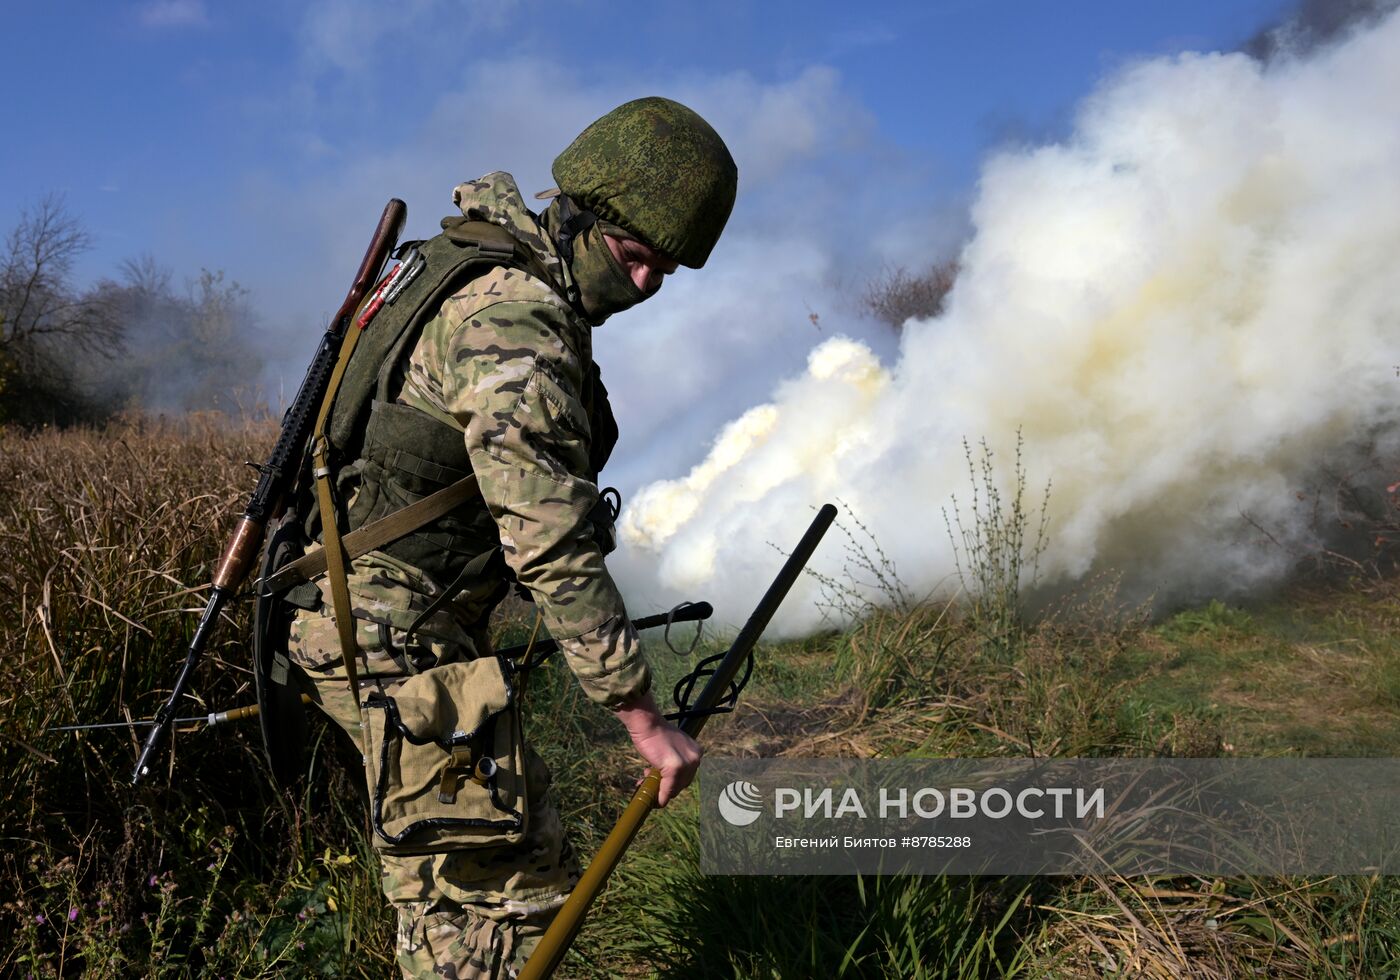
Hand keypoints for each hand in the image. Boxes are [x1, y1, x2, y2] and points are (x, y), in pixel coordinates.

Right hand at [612, 691, 701, 806]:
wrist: (647, 724)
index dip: (673, 780)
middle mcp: (695, 758)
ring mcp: (686, 764)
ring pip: (675, 788)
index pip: (687, 775)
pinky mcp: (675, 769)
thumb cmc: (656, 733)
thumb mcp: (671, 748)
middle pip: (682, 783)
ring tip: (645, 782)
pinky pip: (668, 789)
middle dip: (666, 786)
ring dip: (661, 792)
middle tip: (648, 779)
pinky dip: (661, 797)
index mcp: (696, 752)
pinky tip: (655, 801)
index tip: (660, 779)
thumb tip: (668, 782)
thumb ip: (674, 762)